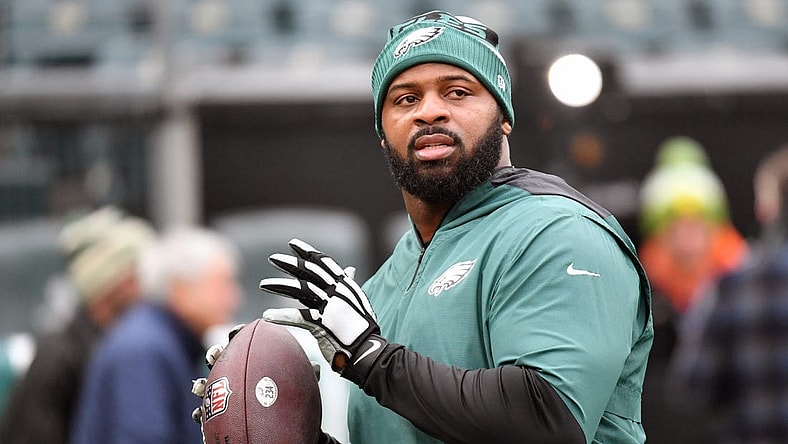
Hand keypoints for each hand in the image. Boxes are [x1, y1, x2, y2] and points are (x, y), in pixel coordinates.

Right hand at [191, 322, 323, 422]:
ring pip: (210, 387)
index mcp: (256, 364)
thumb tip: (316, 368)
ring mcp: (228, 397)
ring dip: (202, 384)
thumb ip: (305, 377)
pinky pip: (207, 416)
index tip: (237, 331)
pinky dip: (201, 415)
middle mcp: (240, 377)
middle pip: (224, 361)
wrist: (285, 430)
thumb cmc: (292, 406)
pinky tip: (198, 415)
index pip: (245, 344)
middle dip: (216, 354)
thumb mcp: (300, 388)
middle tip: (214, 355)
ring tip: (199, 386)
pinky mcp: (220, 416)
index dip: (238, 335)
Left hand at [260, 238, 379, 371]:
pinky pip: (297, 317)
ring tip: (264, 284)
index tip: (293, 244)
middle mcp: (337, 292)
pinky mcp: (322, 324)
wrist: (367, 350)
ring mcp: (330, 307)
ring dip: (279, 285)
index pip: (323, 263)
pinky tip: (268, 316)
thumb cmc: (362, 326)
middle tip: (273, 258)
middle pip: (309, 272)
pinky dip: (281, 316)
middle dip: (290, 263)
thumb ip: (349, 284)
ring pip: (300, 289)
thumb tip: (349, 269)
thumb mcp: (358, 300)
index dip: (307, 252)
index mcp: (345, 285)